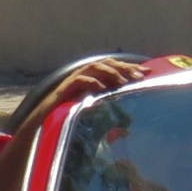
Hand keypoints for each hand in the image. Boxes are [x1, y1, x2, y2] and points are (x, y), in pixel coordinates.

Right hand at [16, 57, 145, 139]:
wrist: (44, 125)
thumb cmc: (69, 121)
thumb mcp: (93, 118)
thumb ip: (107, 116)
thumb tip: (127, 126)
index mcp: (94, 80)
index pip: (115, 68)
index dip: (131, 68)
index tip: (148, 73)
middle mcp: (85, 76)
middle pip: (107, 64)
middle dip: (124, 68)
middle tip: (140, 75)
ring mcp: (74, 80)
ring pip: (94, 67)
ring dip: (111, 72)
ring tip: (123, 81)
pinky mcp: (65, 88)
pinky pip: (80, 80)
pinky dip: (91, 82)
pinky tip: (102, 88)